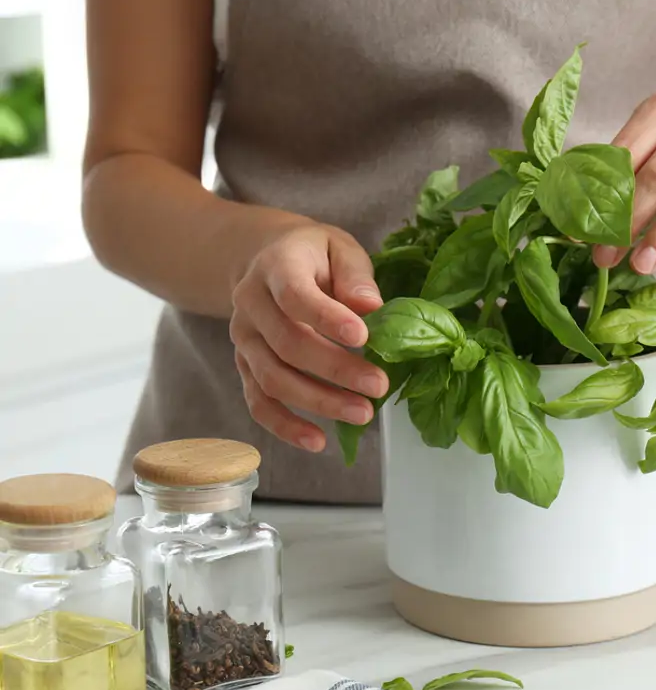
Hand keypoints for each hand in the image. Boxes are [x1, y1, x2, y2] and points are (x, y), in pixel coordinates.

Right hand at [230, 222, 388, 451]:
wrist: (266, 258)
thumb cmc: (314, 255)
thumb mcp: (339, 248)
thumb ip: (355, 275)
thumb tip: (371, 307)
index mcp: (276, 266)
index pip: (295, 295)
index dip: (327, 319)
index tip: (363, 338)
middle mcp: (251, 304)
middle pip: (287, 344)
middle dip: (336, 370)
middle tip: (378, 386)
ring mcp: (244, 338)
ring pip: (273, 378)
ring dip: (318, 402)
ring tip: (362, 413)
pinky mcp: (244, 365)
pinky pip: (258, 401)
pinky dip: (285, 426)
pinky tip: (317, 441)